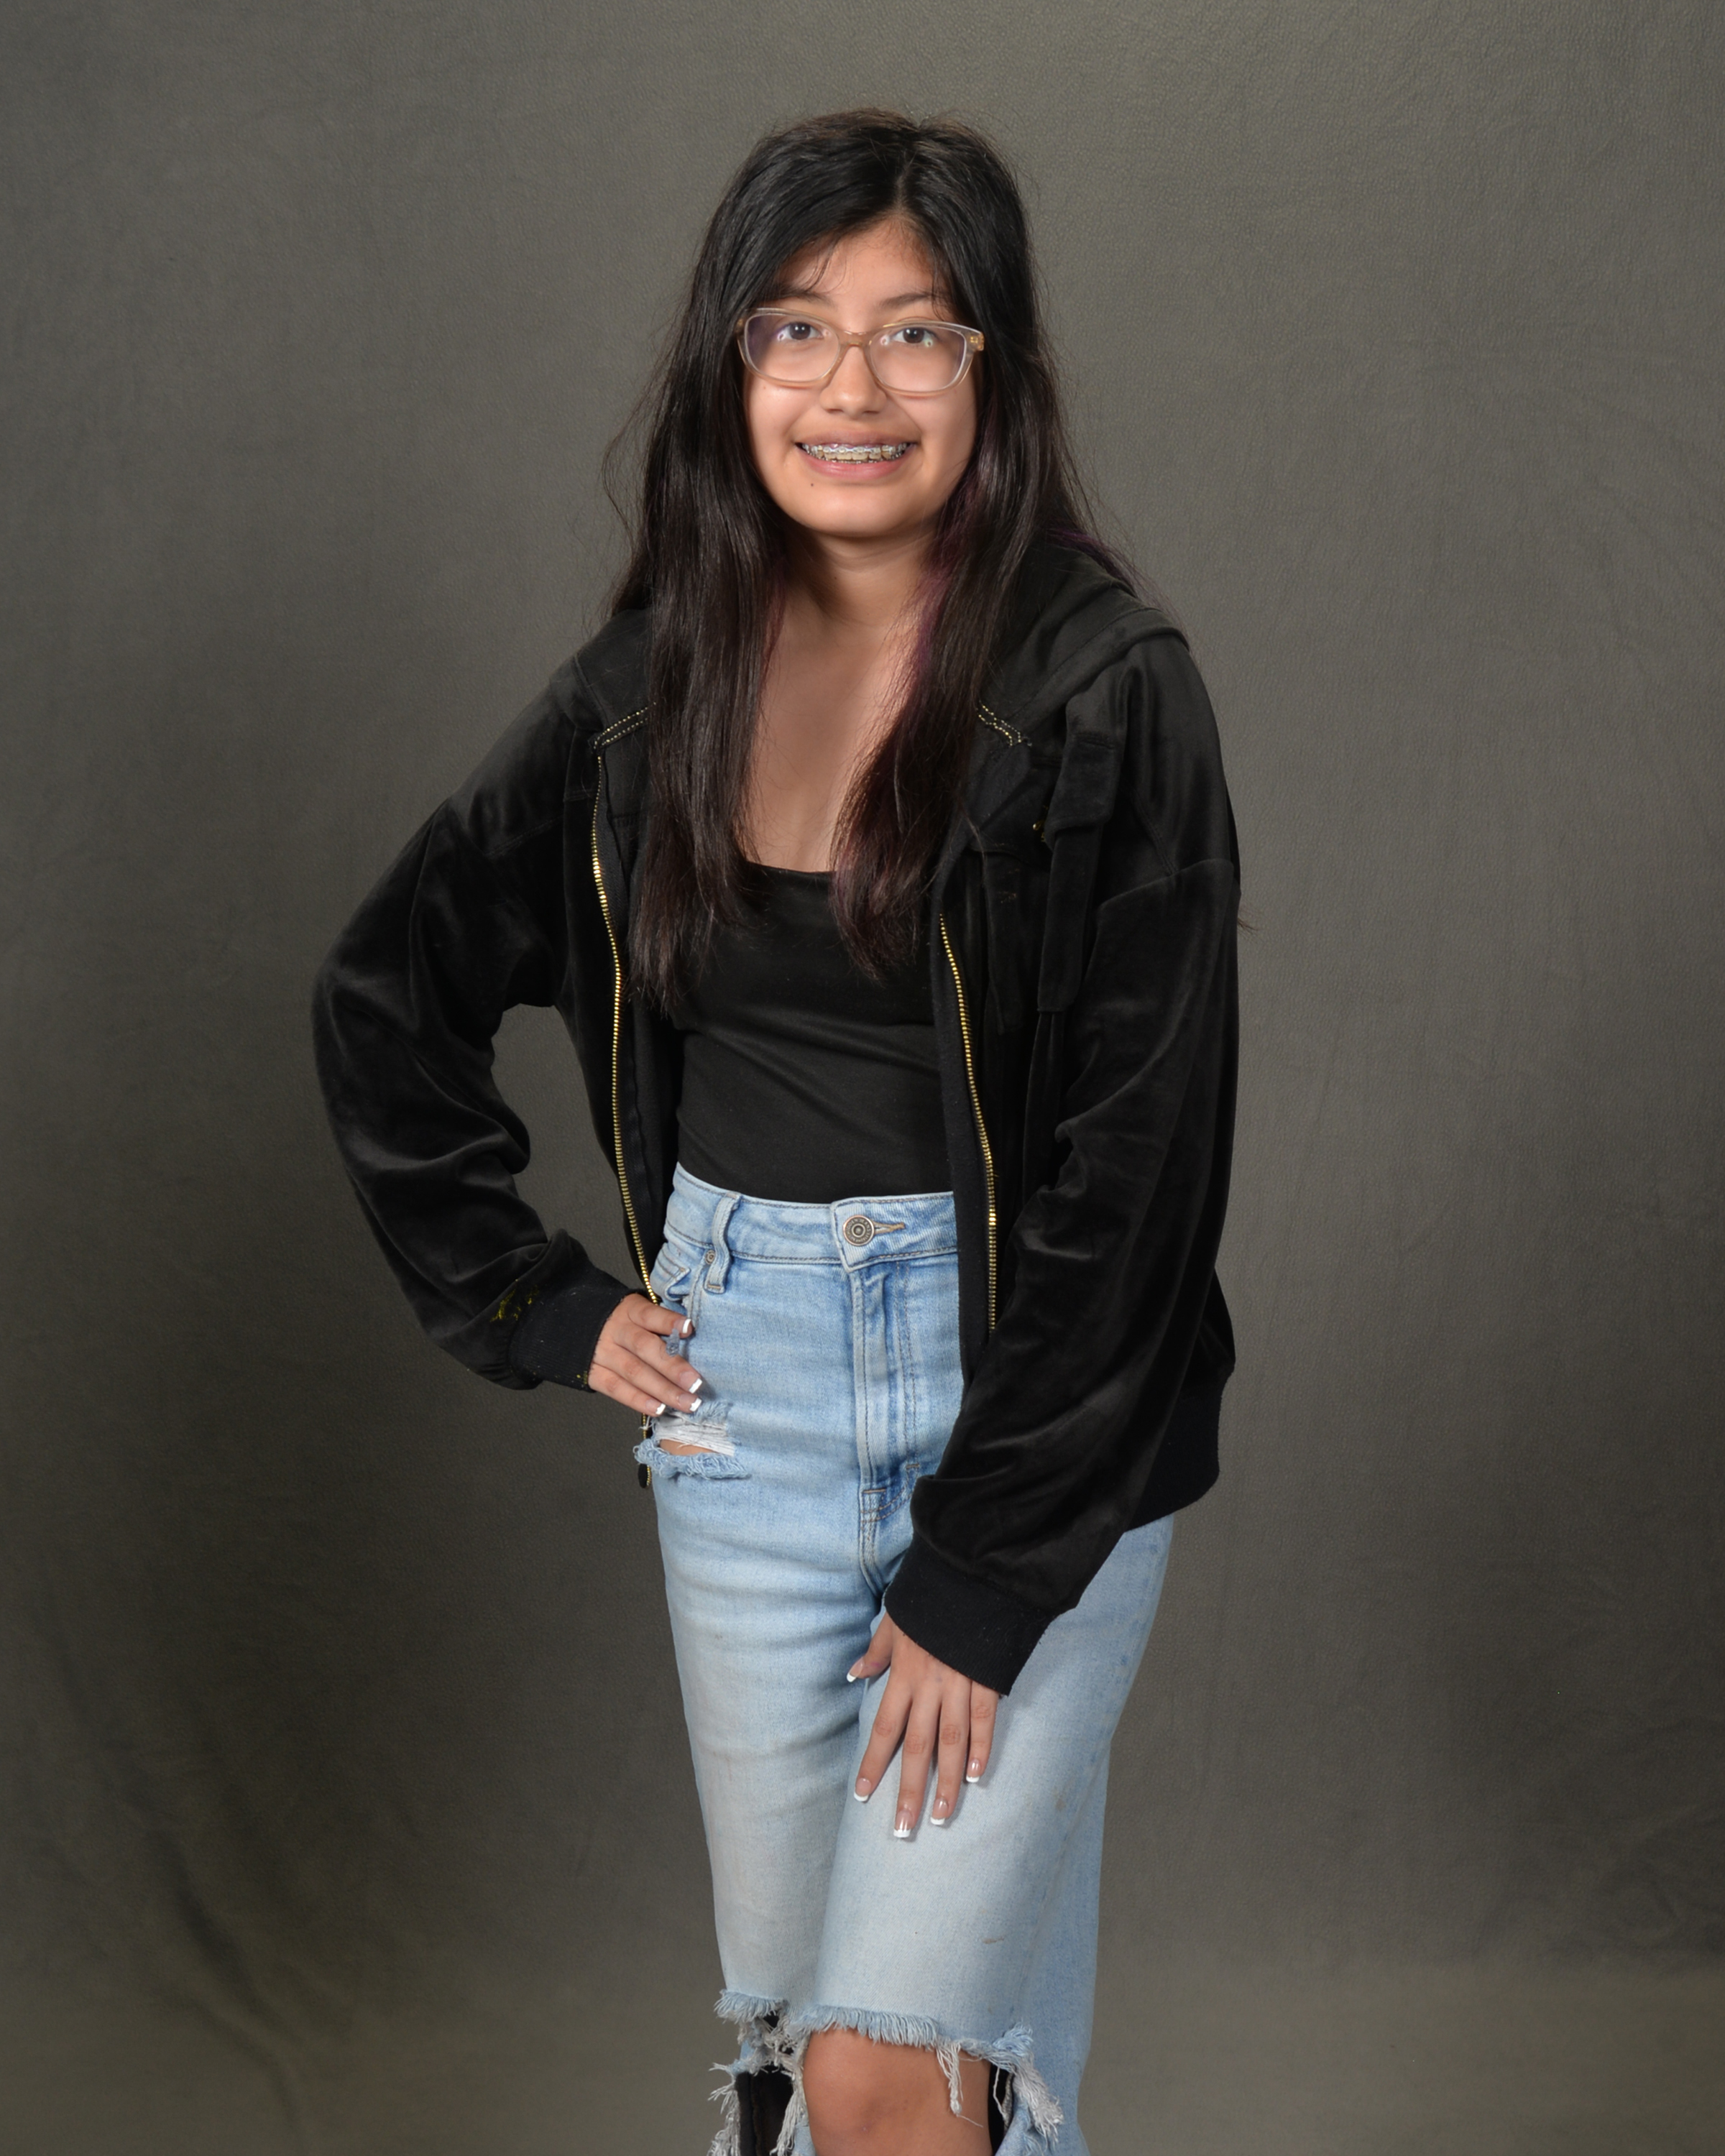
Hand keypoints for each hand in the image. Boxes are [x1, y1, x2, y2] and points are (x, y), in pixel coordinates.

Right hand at [586, 1293, 703, 1420]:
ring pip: (634, 1372)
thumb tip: (692, 1337)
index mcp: (629, 1310)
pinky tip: (659, 1409)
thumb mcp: (636, 1311)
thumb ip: (660, 1322)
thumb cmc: (621, 1320)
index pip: (649, 1315)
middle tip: (695, 1383)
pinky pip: (617, 1389)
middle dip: (672, 1367)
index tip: (689, 1329)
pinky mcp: (593, 1373)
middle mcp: (616, 1331)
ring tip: (685, 1402)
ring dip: (663, 1390)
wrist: (577, 1325)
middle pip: (644, 1348)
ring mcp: (603, 1353)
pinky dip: (639, 1400)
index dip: (669, 1322)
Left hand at [849, 1613, 998, 1834]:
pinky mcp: (987, 1678)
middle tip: (902, 1829)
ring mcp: (960, 1684)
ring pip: (951, 1742)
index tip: (862, 1794)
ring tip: (940, 1816)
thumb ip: (877, 1652)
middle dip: (908, 1790)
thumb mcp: (894, 1620)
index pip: (885, 1728)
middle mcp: (929, 1685)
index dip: (873, 1763)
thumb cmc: (929, 1596)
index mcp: (904, 1673)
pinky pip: (983, 1719)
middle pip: (916, 1747)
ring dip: (945, 1783)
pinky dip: (980, 1748)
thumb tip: (855, 1674)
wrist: (971, 1574)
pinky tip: (975, 1776)